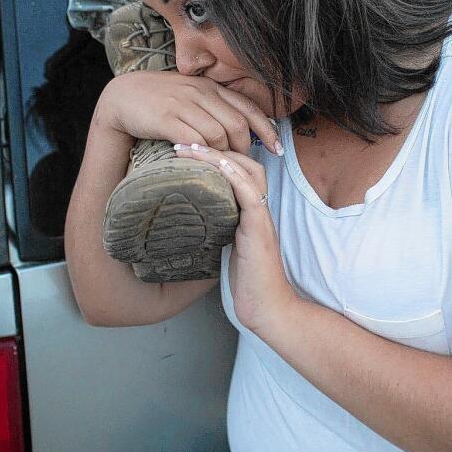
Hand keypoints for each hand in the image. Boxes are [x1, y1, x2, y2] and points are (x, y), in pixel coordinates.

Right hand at [94, 70, 281, 154]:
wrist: (123, 96)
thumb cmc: (160, 101)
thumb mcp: (191, 96)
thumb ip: (214, 107)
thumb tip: (240, 130)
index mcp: (211, 87)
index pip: (248, 108)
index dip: (267, 130)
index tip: (277, 150)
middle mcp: (201, 92)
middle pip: (237, 124)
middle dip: (245, 149)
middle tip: (242, 165)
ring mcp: (184, 104)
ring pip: (218, 134)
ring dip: (224, 155)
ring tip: (223, 169)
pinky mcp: (167, 118)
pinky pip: (194, 140)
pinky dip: (202, 155)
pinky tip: (203, 164)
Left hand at [174, 143, 297, 332]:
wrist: (267, 308)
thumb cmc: (248, 284)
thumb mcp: (227, 249)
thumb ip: (217, 229)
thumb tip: (188, 220)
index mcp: (250, 212)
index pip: (239, 170)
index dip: (216, 156)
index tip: (187, 150)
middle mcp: (258, 209)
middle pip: (245, 162)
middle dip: (214, 148)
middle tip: (183, 143)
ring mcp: (261, 217)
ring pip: (247, 171)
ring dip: (218, 156)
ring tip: (190, 148)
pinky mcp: (260, 230)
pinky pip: (251, 194)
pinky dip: (235, 176)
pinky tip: (218, 166)